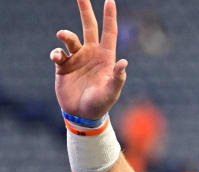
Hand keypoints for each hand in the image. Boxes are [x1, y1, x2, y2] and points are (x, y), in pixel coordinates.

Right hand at [51, 0, 126, 119]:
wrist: (82, 115)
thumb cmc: (101, 104)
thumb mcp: (111, 92)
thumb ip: (117, 78)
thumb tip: (124, 63)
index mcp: (106, 57)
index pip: (109, 33)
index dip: (110, 17)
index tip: (110, 1)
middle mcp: (91, 54)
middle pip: (89, 27)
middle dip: (85, 11)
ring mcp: (77, 59)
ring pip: (70, 39)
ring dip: (66, 35)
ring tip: (62, 35)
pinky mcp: (63, 66)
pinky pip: (58, 53)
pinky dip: (56, 53)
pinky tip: (57, 57)